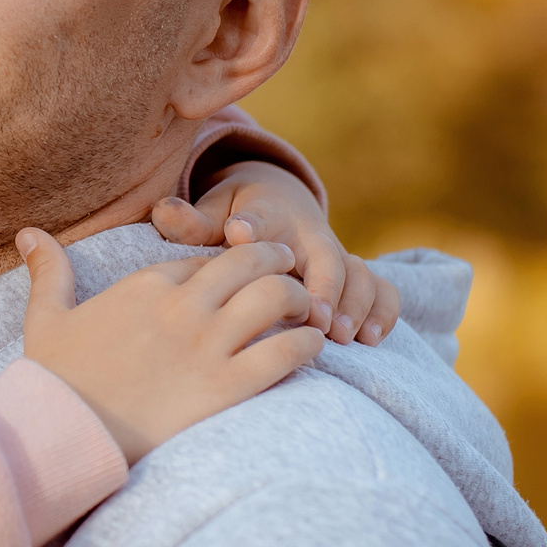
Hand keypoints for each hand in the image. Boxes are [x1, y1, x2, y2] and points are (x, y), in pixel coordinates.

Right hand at [19, 228, 326, 462]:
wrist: (68, 434)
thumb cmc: (55, 379)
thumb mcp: (47, 317)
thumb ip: (48, 271)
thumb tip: (28, 233)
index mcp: (146, 285)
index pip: (207, 258)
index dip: (230, 263)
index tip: (243, 273)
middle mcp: (183, 306)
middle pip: (251, 263)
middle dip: (276, 263)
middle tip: (291, 275)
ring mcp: (208, 345)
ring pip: (276, 299)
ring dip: (299, 299)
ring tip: (308, 312)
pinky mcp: (227, 386)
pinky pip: (285, 352)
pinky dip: (307, 345)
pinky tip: (312, 348)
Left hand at [151, 161, 400, 346]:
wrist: (278, 206)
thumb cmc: (237, 217)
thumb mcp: (213, 212)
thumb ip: (191, 220)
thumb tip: (162, 212)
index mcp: (269, 214)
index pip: (261, 218)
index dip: (252, 227)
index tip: (239, 236)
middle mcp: (310, 235)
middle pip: (326, 253)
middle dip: (324, 285)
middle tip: (316, 319)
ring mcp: (338, 256)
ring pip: (359, 274)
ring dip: (355, 304)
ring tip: (342, 336)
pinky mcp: (355, 277)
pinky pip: (383, 290)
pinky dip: (384, 311)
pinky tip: (373, 340)